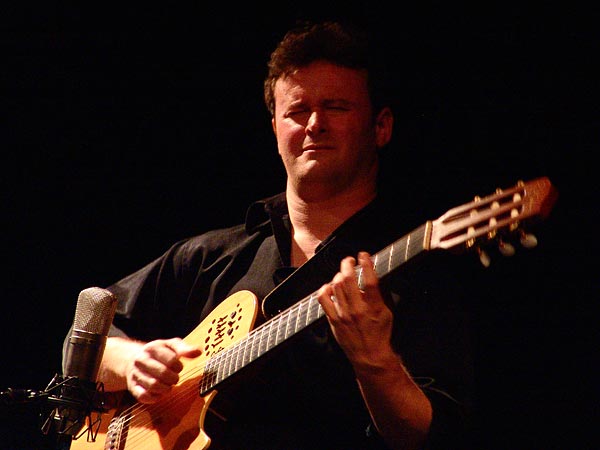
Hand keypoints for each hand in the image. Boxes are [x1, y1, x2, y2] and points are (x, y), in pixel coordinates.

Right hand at [125, 337, 201, 402]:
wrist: (133, 359)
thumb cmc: (158, 353)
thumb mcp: (171, 346)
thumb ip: (184, 348)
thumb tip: (198, 352)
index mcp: (152, 348)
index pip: (171, 360)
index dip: (178, 366)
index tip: (178, 368)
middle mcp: (141, 360)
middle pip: (162, 373)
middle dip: (173, 378)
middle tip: (175, 378)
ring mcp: (135, 374)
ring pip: (153, 385)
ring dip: (165, 388)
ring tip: (168, 386)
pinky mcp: (132, 387)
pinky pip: (143, 396)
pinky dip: (154, 397)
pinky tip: (159, 393)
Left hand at [317, 251, 393, 368]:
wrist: (370, 356)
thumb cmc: (380, 334)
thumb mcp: (386, 312)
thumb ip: (378, 295)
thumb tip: (369, 278)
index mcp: (374, 307)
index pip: (369, 280)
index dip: (366, 263)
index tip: (363, 255)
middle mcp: (357, 309)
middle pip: (348, 279)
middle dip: (347, 264)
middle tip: (349, 261)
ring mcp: (343, 315)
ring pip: (336, 286)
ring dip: (338, 275)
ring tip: (342, 273)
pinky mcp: (334, 320)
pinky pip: (323, 299)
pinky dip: (325, 289)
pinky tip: (329, 287)